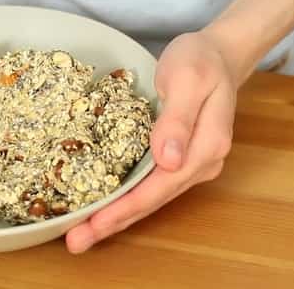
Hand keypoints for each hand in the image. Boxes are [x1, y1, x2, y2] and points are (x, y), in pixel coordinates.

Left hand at [66, 31, 237, 252]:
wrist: (218, 54)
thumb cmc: (200, 60)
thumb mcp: (188, 79)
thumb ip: (178, 119)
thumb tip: (168, 159)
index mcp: (205, 147)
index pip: (159, 187)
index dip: (125, 207)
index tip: (94, 224)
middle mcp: (200, 163)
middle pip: (152, 200)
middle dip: (114, 222)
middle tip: (76, 241)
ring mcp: (190, 163)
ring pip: (150, 197)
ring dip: (117, 216)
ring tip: (82, 233)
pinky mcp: (178, 158)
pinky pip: (149, 184)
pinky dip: (125, 198)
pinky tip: (103, 207)